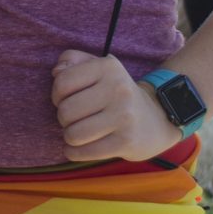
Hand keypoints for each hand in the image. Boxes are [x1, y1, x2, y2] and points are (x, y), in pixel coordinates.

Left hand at [51, 50, 179, 162]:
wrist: (156, 119)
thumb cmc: (115, 92)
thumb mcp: (98, 68)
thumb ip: (72, 61)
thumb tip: (56, 72)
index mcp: (108, 67)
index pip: (62, 82)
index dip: (56, 94)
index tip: (65, 99)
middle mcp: (118, 89)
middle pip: (65, 111)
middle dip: (63, 118)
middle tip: (74, 119)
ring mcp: (124, 116)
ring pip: (73, 134)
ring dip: (69, 137)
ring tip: (77, 133)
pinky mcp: (126, 141)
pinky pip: (85, 152)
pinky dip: (74, 153)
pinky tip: (77, 148)